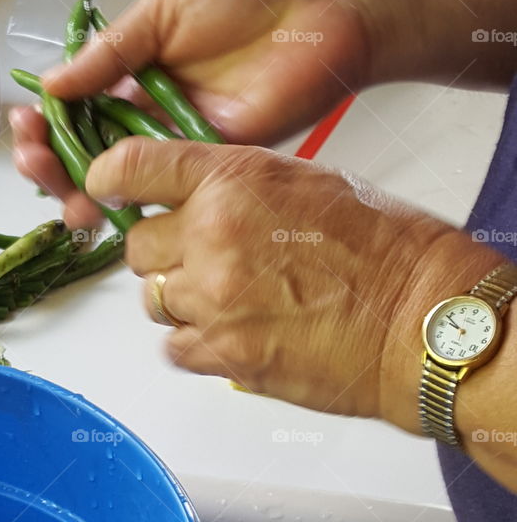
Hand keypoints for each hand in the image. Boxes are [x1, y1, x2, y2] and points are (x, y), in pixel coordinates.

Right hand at [11, 0, 378, 224]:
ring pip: (122, 174)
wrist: (323, 10)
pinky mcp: (214, 161)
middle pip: (91, 147)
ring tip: (56, 188)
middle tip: (34, 162)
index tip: (24, 127)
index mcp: (137, 69)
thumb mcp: (163, 9)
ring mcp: (183, 138)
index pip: (78, 105)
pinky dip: (131, 197)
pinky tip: (100, 201)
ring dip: (80, 185)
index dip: (46, 121)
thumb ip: (109, 52)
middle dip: (53, 159)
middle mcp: (155, 109)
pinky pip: (166, 185)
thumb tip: (50, 83)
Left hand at [83, 137, 501, 432]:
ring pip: (154, 299)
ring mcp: (214, 300)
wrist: (418, 318)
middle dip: (164, 253)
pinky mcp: (223, 355)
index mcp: (234, 181)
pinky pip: (175, 348)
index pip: (136, 167)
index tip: (103, 186)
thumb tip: (200, 202)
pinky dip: (197, 344)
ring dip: (182, 300)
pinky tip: (235, 335)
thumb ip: (241, 190)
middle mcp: (212, 236)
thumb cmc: (386, 250)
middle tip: (205, 260)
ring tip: (232, 302)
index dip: (110, 177)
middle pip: (139, 246)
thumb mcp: (308, 185)